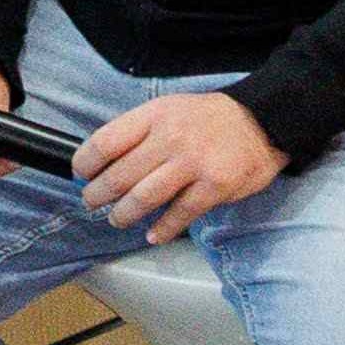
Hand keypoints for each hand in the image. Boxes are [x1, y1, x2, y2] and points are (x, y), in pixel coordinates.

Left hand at [76, 91, 286, 242]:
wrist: (263, 121)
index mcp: (153, 116)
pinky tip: (153, 235)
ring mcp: (194, 163)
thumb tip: (103, 161)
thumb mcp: (167, 110)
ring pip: (144, 198)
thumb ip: (138, 132)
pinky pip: (181, 214)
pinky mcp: (216, 186)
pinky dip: (163, 229)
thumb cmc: (208, 119)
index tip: (81, 174)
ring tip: (116, 219)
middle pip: (120, 175)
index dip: (85, 163)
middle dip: (98, 195)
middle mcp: (171, 138)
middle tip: (91, 202)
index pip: (105, 142)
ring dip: (123, 214)